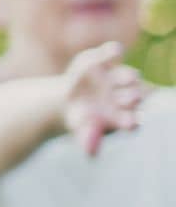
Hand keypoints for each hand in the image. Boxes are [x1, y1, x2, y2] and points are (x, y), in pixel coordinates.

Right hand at [60, 41, 143, 157]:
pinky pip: (112, 55)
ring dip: (127, 76)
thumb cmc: (80, 119)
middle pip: (137, 95)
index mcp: (125, 115)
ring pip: (129, 76)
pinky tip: (114, 52)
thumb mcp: (81, 131)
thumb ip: (87, 141)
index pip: (134, 119)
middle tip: (129, 97)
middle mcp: (129, 95)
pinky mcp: (105, 61)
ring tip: (120, 77)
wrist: (70, 99)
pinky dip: (112, 53)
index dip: (132, 121)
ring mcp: (119, 77)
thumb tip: (91, 154)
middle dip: (133, 97)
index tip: (129, 124)